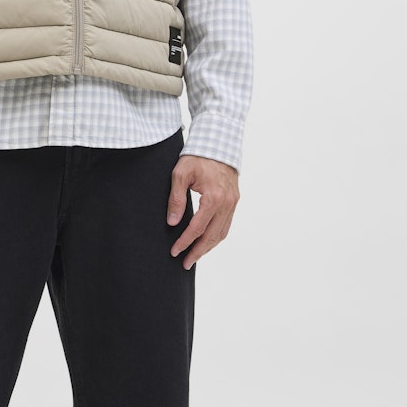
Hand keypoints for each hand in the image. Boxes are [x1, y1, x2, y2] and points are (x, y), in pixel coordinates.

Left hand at [166, 154, 238, 268]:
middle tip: (185, 263)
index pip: (197, 228)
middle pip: (212, 236)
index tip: (174, 251)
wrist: (217, 143)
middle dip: (198, 252)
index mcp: (213, 198)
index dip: (185, 242)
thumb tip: (172, 223)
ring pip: (221, 233)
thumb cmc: (197, 157)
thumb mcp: (180, 174)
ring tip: (195, 256)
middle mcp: (227, 203)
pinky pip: (226, 225)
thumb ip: (176, 199)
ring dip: (208, 247)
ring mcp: (233, 203)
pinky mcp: (234, 201)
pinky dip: (216, 236)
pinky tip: (206, 241)